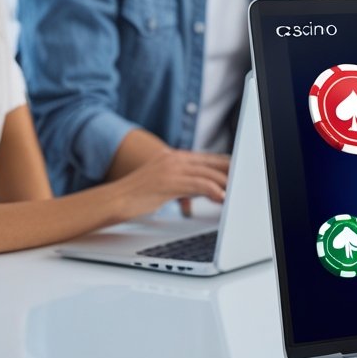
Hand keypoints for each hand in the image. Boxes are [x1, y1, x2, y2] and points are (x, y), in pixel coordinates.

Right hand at [113, 149, 230, 219]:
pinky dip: (213, 191)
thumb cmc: (138, 196)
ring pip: (208, 173)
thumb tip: (208, 188)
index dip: (227, 166)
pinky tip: (220, 198)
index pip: (208, 158)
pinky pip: (198, 184)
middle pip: (212, 163)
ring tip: (234, 194)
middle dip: (230, 174)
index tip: (240, 175)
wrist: (113, 200)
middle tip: (243, 185)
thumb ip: (186, 181)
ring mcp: (170, 169)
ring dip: (225, 184)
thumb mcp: (166, 183)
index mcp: (174, 157)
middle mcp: (173, 159)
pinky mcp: (168, 182)